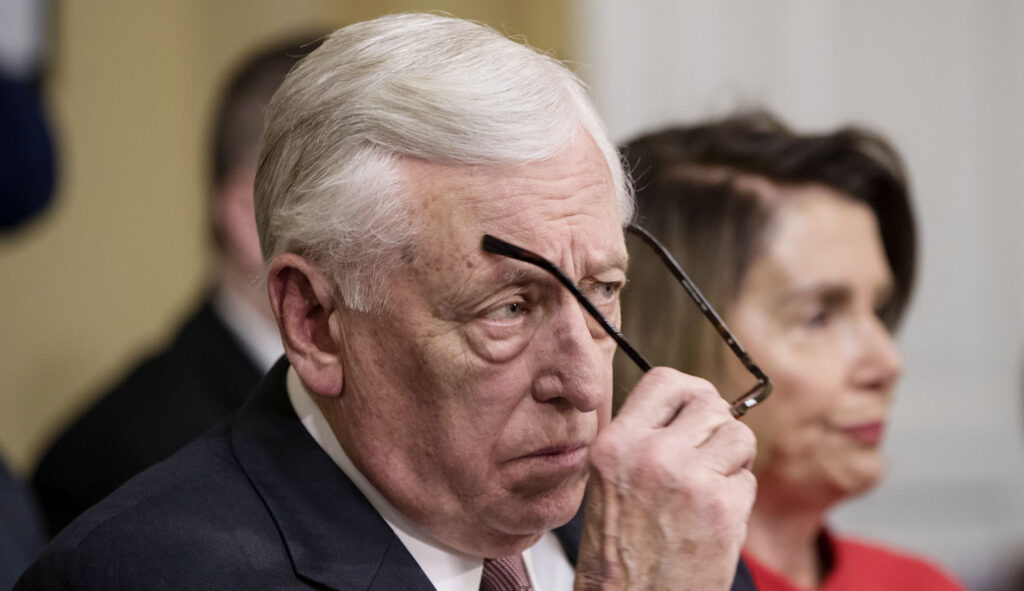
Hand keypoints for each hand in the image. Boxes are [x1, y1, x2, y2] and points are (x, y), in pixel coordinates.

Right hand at [575, 367, 756, 590]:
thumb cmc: (619, 553)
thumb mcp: (609, 481)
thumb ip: (643, 439)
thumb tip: (690, 406)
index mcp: (616, 444)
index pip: (665, 380)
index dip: (690, 391)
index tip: (698, 406)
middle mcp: (651, 454)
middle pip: (710, 404)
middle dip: (717, 426)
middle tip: (708, 454)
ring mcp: (689, 480)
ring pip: (739, 437)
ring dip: (733, 461)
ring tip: (710, 488)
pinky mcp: (722, 510)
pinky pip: (748, 481)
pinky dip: (737, 499)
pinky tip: (712, 521)